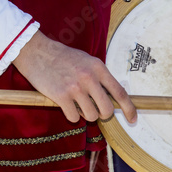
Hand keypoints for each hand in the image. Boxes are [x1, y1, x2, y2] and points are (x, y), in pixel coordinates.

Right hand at [13, 31, 136, 122]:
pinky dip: (72, 116)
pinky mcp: (61, 96)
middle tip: (96, 110)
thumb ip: (101, 77)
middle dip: (103, 114)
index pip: (120, 92)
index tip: (133, 119)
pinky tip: (66, 105)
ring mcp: (75, 88)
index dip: (129, 108)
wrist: (38, 52)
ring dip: (86, 115)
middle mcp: (90, 78)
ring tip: (78, 104)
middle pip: (107, 109)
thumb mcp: (88, 62)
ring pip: (91, 116)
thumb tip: (114, 97)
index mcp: (99, 68)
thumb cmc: (64, 58)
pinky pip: (74, 117)